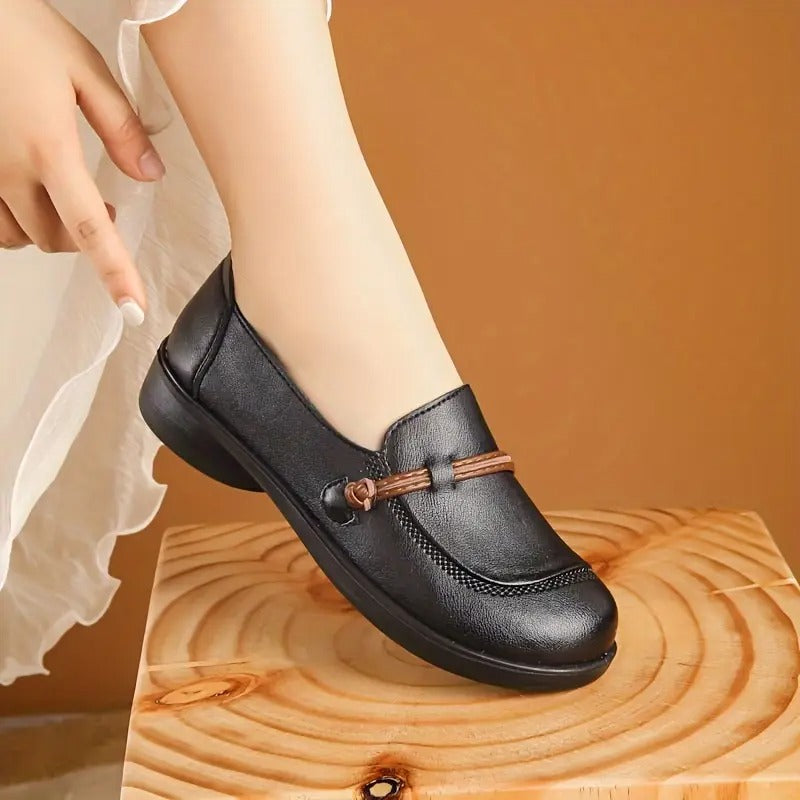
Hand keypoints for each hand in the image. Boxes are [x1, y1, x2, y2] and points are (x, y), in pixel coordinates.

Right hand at [0, 0, 164, 320]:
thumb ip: (121, 126)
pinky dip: (10, 222)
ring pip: (18, 236)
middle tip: (103, 208)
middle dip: (82, 238)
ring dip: (46, 229)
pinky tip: (22, 195)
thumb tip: (151, 175)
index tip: (133, 309)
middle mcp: (6, 171)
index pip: (89, 230)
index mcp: (48, 149)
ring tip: (58, 195)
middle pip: (54, 240)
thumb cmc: (15, 27)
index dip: (114, 274)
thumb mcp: (82, 66)